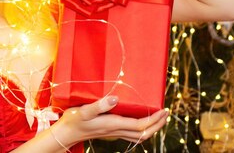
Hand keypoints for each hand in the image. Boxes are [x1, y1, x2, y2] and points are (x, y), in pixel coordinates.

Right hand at [53, 96, 167, 145]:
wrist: (66, 133)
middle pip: (144, 133)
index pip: (140, 125)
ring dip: (151, 128)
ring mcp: (114, 133)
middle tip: (166, 114)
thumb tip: (115, 99)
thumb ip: (99, 105)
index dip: (154, 120)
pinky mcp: (110, 132)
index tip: (164, 111)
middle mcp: (116, 130)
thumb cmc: (74, 120)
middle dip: (157, 125)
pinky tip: (141, 121)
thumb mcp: (84, 111)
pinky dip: (141, 129)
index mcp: (113, 124)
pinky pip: (131, 133)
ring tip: (158, 117)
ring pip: (139, 135)